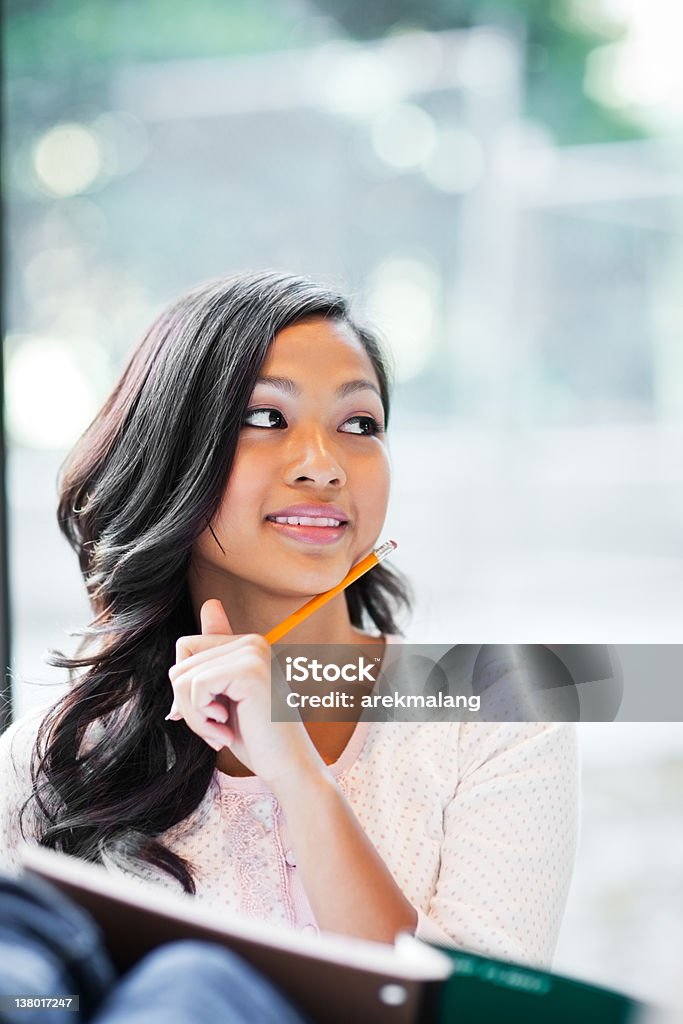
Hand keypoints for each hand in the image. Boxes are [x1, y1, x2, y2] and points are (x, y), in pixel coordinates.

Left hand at [167, 599, 320, 789]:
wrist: (288, 767)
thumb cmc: (258, 739)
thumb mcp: (225, 697)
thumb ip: (212, 658)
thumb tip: (210, 604)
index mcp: (247, 644)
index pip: (186, 649)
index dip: (186, 690)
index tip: (209, 715)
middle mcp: (252, 641)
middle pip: (181, 663)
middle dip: (188, 706)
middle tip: (217, 728)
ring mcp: (252, 653)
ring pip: (183, 677)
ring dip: (194, 716)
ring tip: (222, 731)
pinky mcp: (248, 670)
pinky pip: (194, 687)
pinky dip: (201, 718)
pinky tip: (226, 732)